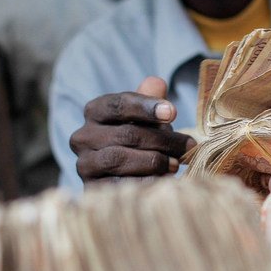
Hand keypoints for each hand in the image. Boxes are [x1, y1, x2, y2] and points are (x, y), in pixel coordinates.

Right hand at [69, 77, 195, 183]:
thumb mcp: (144, 117)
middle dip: (162, 139)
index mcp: (94, 111)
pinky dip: (144, 181)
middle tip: (188, 145)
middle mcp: (83, 136)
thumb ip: (149, 98)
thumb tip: (157, 83)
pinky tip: (163, 180)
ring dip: (154, 161)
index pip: (119, 104)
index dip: (147, 107)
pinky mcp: (90, 188)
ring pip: (119, 158)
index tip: (173, 113)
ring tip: (176, 164)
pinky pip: (118, 184)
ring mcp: (84, 163)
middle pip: (126, 133)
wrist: (121, 177)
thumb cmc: (137, 139)